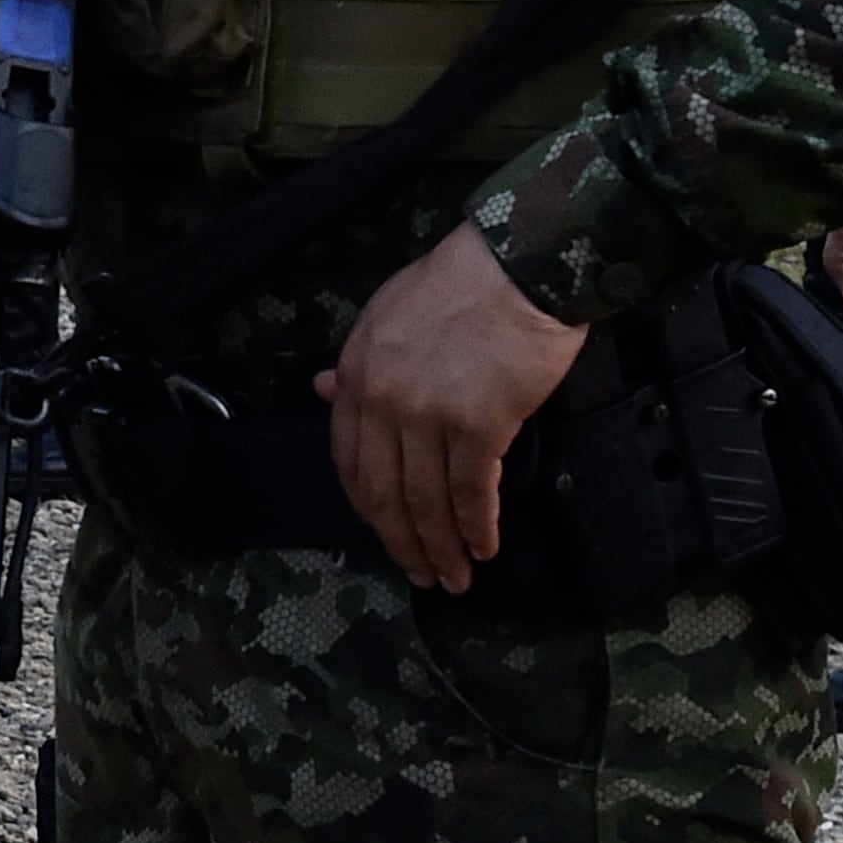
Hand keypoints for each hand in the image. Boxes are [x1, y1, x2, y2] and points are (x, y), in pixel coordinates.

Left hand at [318, 223, 589, 592]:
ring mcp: (427, 415)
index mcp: (357, 372)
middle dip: (402, 542)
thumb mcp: (388, 315)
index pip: (348, 458)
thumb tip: (324, 391)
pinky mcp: (478, 425)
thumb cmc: (460, 285)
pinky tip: (484, 547)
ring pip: (425, 501)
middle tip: (423, 575)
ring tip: (457, 577)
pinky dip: (476, 527)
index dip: (368, 505)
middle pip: (383, 492)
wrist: (517, 265)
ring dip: (441, 548)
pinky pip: (471, 492)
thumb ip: (358, 363)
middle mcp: (382, 400)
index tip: (385, 531)